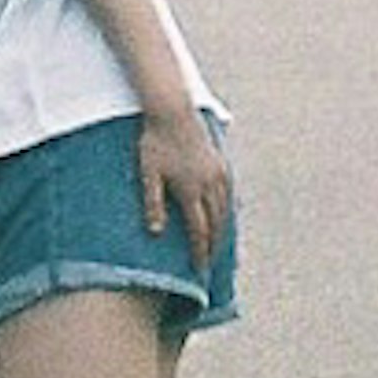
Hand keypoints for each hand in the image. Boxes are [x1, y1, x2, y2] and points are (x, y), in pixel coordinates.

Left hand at [137, 100, 230, 273]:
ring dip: (223, 229)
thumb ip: (153, 203)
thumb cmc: (155, 141)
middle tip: (210, 263)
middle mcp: (209, 184)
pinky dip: (228, 209)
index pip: (199, 230)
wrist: (172, 109)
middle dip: (214, 246)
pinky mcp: (220, 162)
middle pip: (216, 224)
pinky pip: (229, 193)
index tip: (199, 268)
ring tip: (218, 245)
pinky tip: (225, 214)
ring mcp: (218, 172)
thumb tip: (156, 232)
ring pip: (226, 209)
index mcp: (191, 190)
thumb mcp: (149, 173)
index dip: (200, 251)